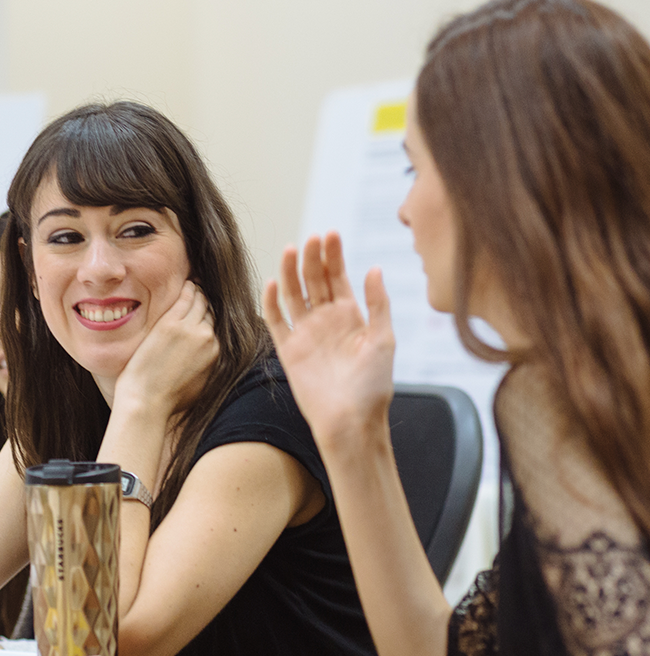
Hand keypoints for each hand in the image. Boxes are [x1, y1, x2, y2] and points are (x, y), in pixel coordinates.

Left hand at [115, 280, 218, 420]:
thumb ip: (208, 365)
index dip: (210, 316)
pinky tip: (185, 285)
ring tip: (191, 287)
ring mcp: (191, 329)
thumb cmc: (167, 398)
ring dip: (197, 292)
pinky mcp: (172, 323)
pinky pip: (186, 296)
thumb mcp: (200, 384)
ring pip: (201, 300)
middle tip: (198, 294)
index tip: (204, 310)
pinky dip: (187, 288)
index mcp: (217, 353)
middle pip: (211, 311)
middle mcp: (209, 338)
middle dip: (205, 302)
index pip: (218, 325)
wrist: (146, 402)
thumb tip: (208, 357)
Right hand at [263, 232, 394, 450]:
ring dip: (290, 272)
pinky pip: (276, 321)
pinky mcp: (289, 350)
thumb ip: (378, 304)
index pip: (338, 276)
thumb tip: (375, 269)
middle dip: (312, 257)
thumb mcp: (384, 340)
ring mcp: (306, 333)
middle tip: (310, 238)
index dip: (333, 255)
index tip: (330, 234)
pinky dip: (271, 302)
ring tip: (290, 249)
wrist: (351, 422)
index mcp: (351, 316)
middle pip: (314, 280)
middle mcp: (326, 320)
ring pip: (293, 295)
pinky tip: (272, 283)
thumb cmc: (373, 386)